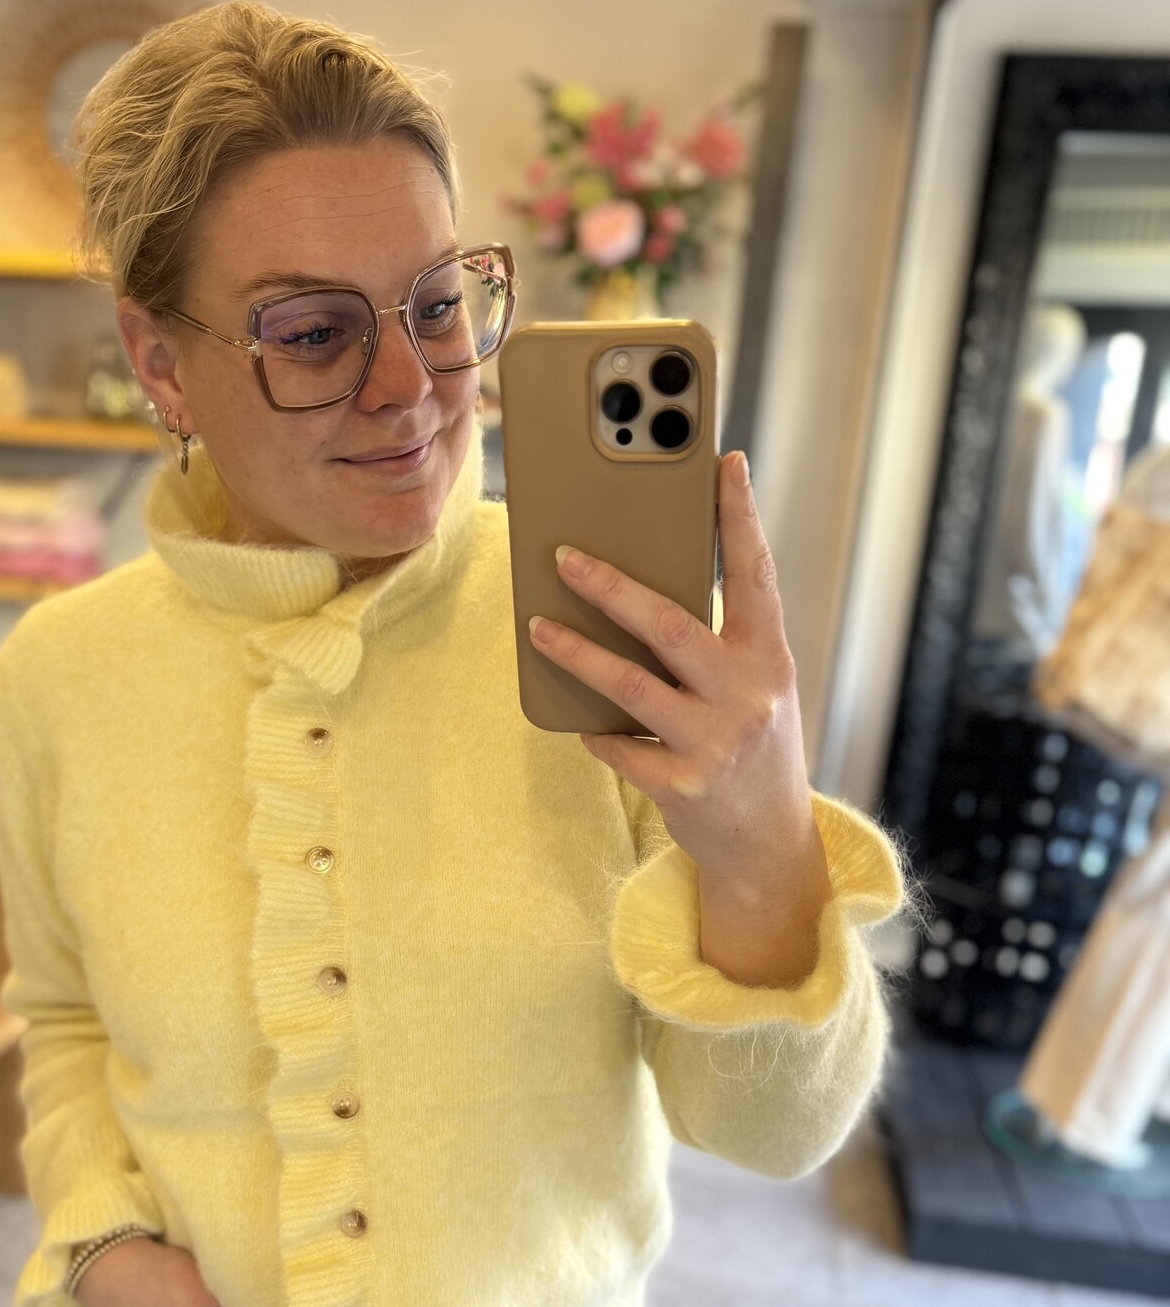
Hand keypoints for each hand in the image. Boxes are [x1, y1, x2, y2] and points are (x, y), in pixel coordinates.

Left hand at [527, 449, 822, 894]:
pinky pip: (620, 748)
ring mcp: (715, 743)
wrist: (769, 843)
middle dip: (611, 587)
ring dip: (577, 653)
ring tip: (538, 628)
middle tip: (564, 556)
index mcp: (768, 657)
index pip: (755, 574)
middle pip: (670, 625)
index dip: (739, 517)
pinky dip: (596, 732)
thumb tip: (642, 586)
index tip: (722, 463)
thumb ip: (718, 643)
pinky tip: (581, 722)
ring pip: (630, 686)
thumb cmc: (751, 747)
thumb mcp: (755, 686)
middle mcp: (748, 694)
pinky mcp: (685, 787)